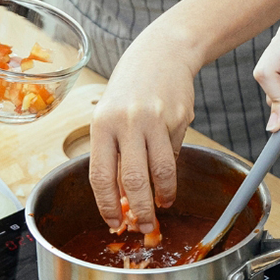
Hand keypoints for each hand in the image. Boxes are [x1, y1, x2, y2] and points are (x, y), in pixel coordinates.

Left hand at [89, 34, 196, 232]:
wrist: (162, 53)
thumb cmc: (130, 88)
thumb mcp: (109, 115)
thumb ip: (113, 152)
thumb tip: (122, 196)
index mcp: (102, 124)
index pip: (100, 175)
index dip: (107, 205)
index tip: (113, 222)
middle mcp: (127, 122)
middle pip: (133, 180)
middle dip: (140, 210)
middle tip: (144, 226)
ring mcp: (154, 119)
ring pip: (161, 171)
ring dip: (162, 195)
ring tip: (162, 204)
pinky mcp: (178, 118)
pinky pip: (174, 153)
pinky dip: (171, 170)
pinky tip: (168, 174)